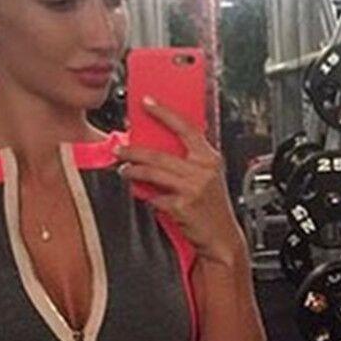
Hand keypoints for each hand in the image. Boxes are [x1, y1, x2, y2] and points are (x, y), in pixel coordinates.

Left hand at [116, 97, 244, 264]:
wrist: (221, 237)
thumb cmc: (211, 208)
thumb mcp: (205, 178)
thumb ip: (186, 162)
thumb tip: (154, 150)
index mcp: (210, 158)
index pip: (185, 127)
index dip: (164, 112)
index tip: (146, 102)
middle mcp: (203, 170)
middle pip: (159, 153)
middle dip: (134, 150)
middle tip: (119, 148)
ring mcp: (192, 188)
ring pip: (153, 173)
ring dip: (133, 171)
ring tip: (123, 170)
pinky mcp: (182, 206)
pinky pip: (154, 197)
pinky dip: (146, 196)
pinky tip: (143, 195)